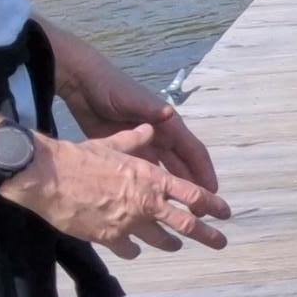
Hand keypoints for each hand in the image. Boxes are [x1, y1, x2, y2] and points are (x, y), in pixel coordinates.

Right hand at [2, 124, 229, 256]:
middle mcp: (147, 203)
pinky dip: (133, 250)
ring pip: (160, 240)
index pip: (193, 195)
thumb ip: (135, 140)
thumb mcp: (111, 143)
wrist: (49, 177)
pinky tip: (133, 250)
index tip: (224, 213)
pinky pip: (129, 249)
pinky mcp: (110, 238)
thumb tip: (150, 129)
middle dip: (208, 235)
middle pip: (187, 224)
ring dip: (170, 243)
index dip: (213, 205)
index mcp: (152, 179)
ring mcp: (130, 223)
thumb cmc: (81, 157)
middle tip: (220, 242)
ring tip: (176, 246)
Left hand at [38, 22, 220, 197]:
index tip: (213, 194)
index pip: (193, 152)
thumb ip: (150, 110)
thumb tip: (169, 114)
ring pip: (165, 171)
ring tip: (178, 212)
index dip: (204, 172)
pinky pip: (145, 171)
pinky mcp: (127, 149)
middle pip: (182, 166)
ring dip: (173, 189)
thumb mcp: (132, 100)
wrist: (83, 84)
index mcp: (168, 125)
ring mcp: (144, 143)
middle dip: (192, 187)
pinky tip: (150, 202)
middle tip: (199, 212)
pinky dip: (151, 185)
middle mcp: (161, 136)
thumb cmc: (112, 89)